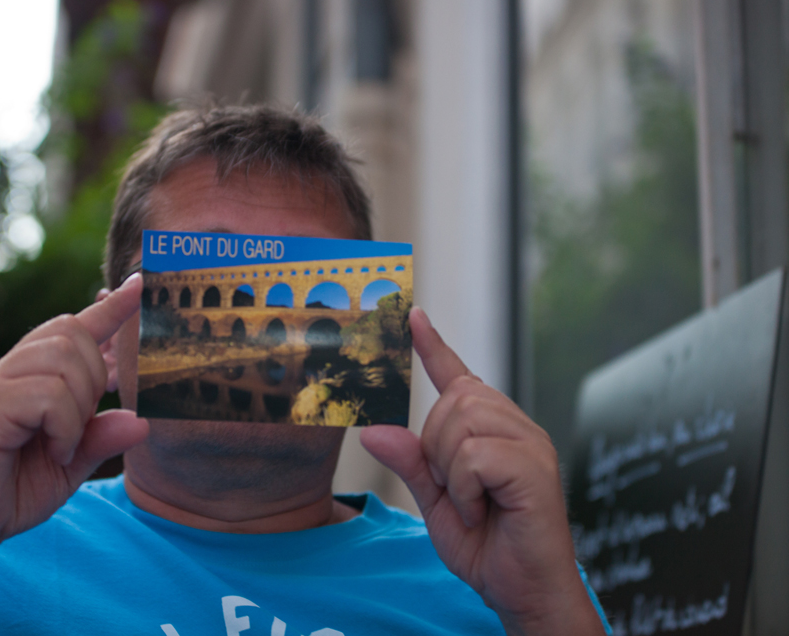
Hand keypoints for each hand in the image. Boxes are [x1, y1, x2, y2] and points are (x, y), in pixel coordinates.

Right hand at [0, 275, 149, 634]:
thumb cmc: (9, 491)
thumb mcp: (69, 465)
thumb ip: (101, 440)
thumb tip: (141, 421)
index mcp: (32, 376)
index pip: (75, 326)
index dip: (110, 308)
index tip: (139, 285)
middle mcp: (12, 370)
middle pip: (71, 333)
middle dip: (94, 375)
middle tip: (80, 425)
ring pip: (62, 358)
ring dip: (79, 405)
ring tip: (64, 444)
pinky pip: (47, 396)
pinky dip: (63, 426)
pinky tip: (54, 451)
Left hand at [361, 307, 601, 635]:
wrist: (524, 592)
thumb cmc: (488, 546)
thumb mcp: (436, 503)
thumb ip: (411, 464)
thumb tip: (373, 430)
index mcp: (493, 430)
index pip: (461, 377)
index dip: (435, 347)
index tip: (414, 317)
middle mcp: (516, 427)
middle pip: (454, 399)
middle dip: (436, 447)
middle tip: (457, 491)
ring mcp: (531, 444)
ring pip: (461, 421)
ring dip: (450, 469)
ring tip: (473, 502)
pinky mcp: (536, 468)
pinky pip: (475, 455)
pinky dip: (465, 488)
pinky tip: (483, 511)